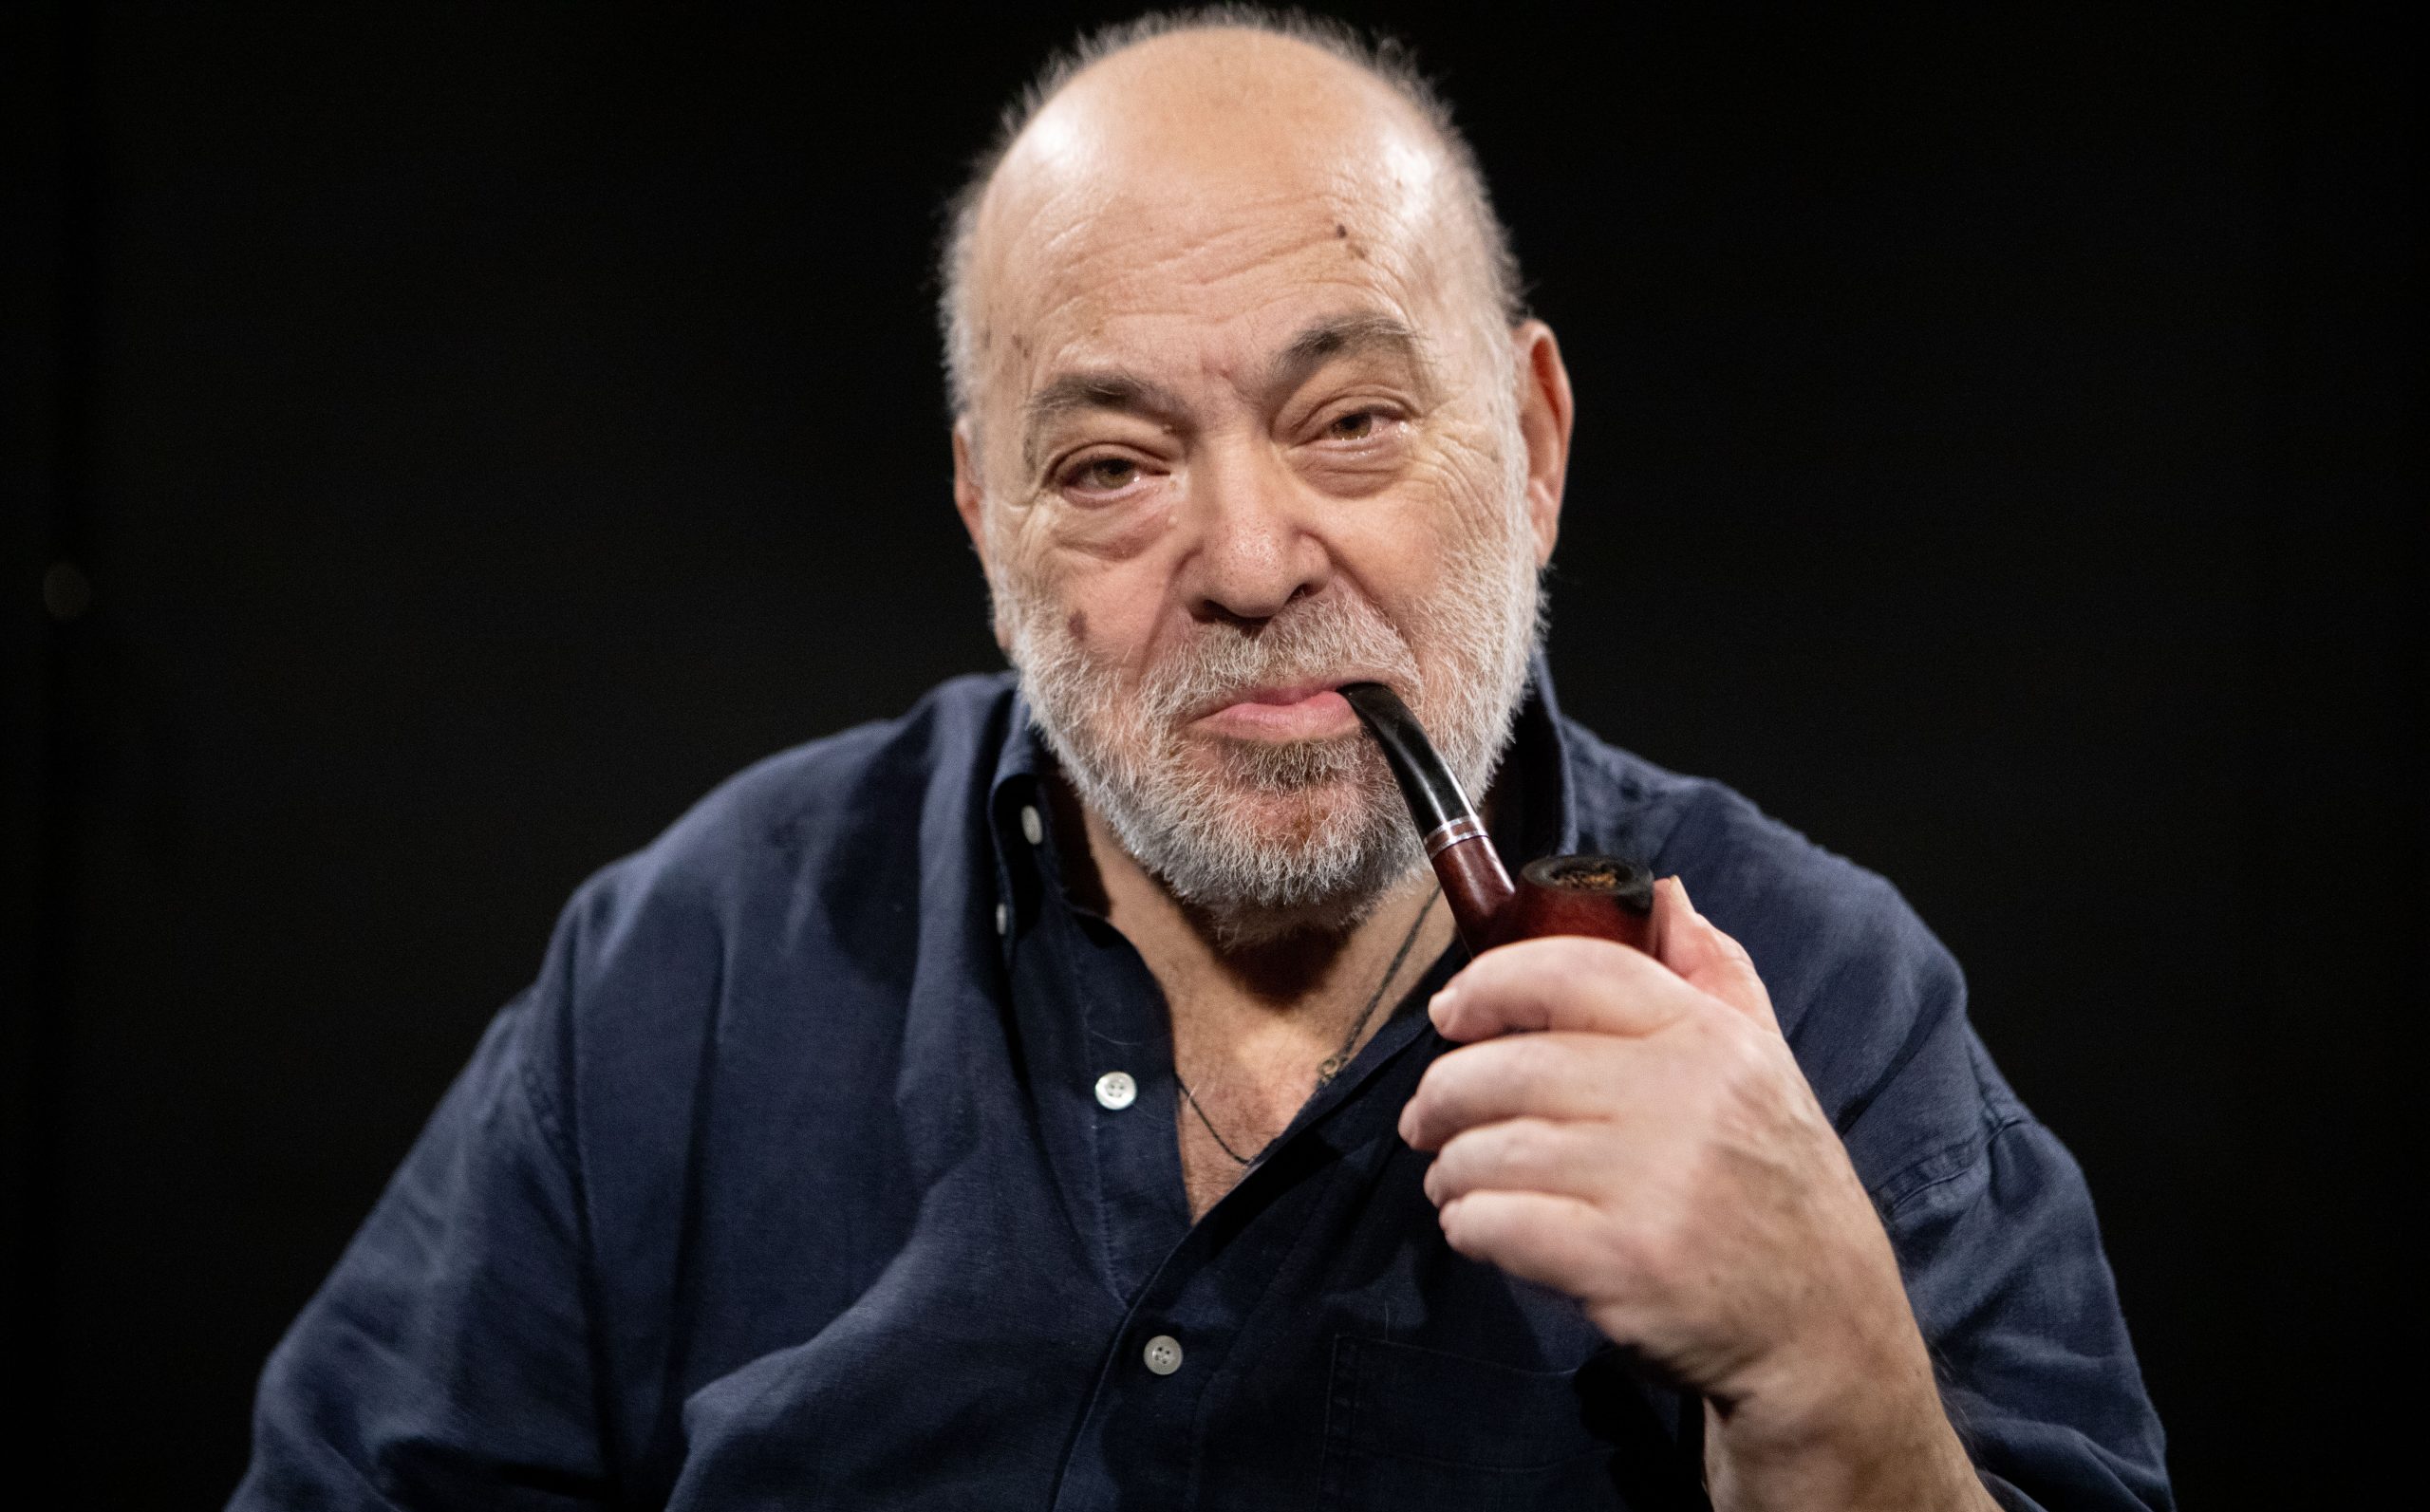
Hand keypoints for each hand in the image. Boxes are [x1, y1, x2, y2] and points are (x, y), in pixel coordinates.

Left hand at [1398, 878, 1989, 1510]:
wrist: (1823, 1332)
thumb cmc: (1778, 1190)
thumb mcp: (1767, 1065)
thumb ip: (1714, 971)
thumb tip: (1665, 893)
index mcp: (1712, 1039)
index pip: (1576, 970)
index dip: (1492, 983)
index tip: (1450, 1013)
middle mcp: (1685, 1099)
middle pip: (1508, 1066)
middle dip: (1444, 1093)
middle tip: (1427, 1117)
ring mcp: (1654, 1183)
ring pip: (1489, 1147)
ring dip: (1451, 1165)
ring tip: (1456, 1177)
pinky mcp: (1623, 1261)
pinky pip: (1496, 1222)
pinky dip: (1468, 1224)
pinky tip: (1479, 1226)